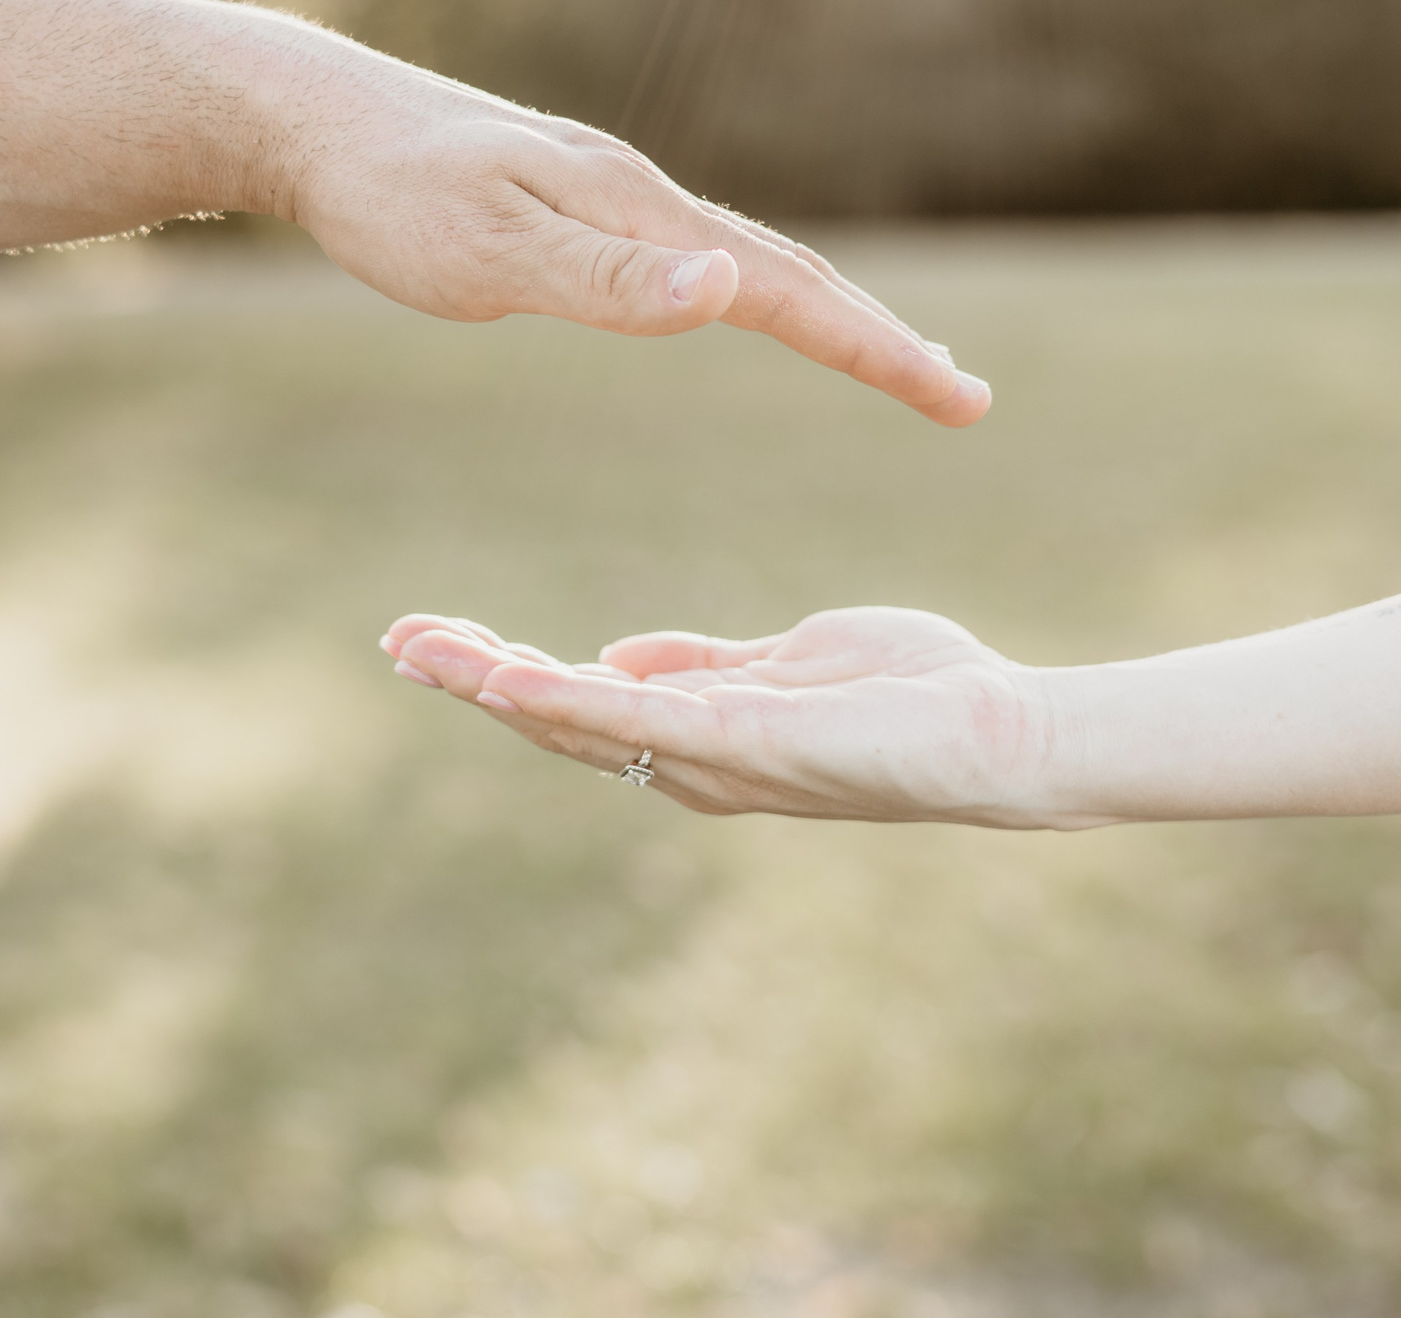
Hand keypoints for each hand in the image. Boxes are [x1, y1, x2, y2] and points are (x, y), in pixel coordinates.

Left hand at [273, 49, 990, 426]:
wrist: (307, 117)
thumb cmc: (387, 196)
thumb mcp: (490, 253)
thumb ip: (609, 281)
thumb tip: (731, 291)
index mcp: (638, 211)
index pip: (787, 291)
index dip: (875, 349)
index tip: (958, 399)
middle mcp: (641, 195)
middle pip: (789, 269)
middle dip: (877, 335)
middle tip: (959, 392)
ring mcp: (610, 193)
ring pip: (746, 257)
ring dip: (825, 308)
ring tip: (881, 350)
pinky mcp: (573, 201)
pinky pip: (693, 254)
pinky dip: (753, 287)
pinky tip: (739, 301)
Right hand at [380, 608, 1111, 827]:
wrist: (1004, 730)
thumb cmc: (915, 693)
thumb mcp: (787, 661)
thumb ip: (704, 662)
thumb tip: (618, 653)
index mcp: (699, 738)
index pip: (577, 704)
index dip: (500, 674)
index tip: (432, 637)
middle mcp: (694, 765)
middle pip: (557, 721)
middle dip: (473, 680)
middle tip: (396, 641)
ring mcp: (718, 760)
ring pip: (582, 723)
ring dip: (494, 687)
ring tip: (421, 650)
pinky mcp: (751, 743)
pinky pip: (642, 720)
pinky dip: (569, 697)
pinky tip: (508, 673)